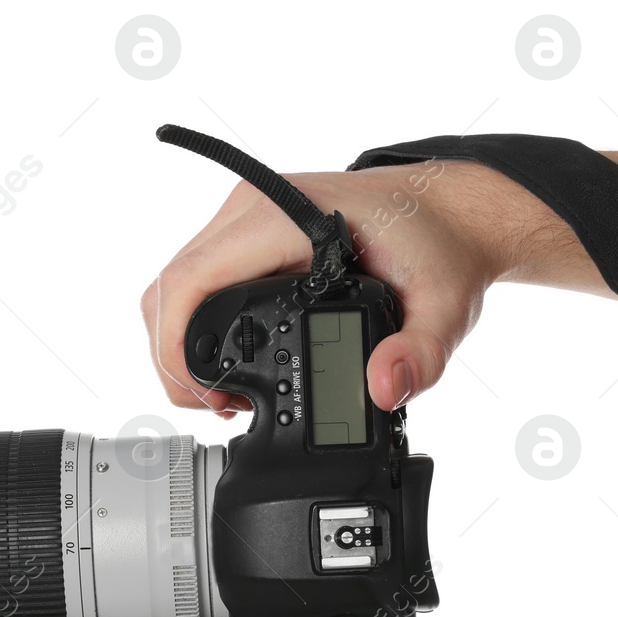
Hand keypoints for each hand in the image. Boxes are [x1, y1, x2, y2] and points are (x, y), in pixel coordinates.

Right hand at [141, 159, 520, 415]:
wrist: (447, 212)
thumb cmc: (438, 247)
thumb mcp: (444, 308)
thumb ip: (420, 354)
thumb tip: (382, 388)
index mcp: (287, 216)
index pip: (193, 279)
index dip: (178, 348)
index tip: (211, 399)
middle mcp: (254, 208)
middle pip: (170, 288)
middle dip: (177, 361)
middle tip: (222, 408)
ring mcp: (244, 217)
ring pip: (175, 286)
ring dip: (181, 347)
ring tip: (226, 394)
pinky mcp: (245, 234)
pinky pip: (196, 282)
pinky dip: (196, 329)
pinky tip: (231, 364)